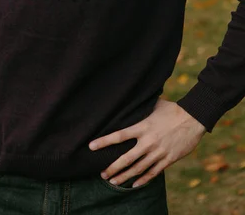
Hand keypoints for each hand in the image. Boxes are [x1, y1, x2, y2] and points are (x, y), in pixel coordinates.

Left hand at [89, 99, 205, 187]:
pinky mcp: (168, 159)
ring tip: (113, 182)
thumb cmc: (172, 110)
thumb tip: (128, 100)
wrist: (193, 119)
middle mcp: (148, 141)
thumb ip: (140, 108)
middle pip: (126, 158)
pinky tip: (134, 185)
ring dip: (125, 176)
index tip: (91, 146)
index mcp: (143, 127)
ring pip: (138, 168)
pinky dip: (143, 180)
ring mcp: (158, 152)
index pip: (119, 135)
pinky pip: (154, 172)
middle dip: (113, 167)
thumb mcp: (153, 106)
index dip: (104, 142)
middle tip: (102, 174)